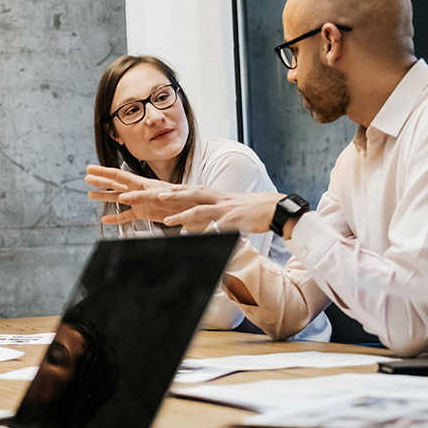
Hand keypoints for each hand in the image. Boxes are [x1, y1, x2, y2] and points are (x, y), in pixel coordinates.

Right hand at [84, 165, 190, 224]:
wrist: (195, 209)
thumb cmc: (182, 200)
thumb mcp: (163, 197)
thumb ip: (143, 197)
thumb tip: (124, 198)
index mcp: (143, 183)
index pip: (119, 176)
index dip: (103, 172)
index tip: (89, 169)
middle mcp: (139, 190)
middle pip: (115, 184)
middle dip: (101, 180)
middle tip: (86, 177)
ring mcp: (140, 202)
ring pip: (118, 198)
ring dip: (105, 196)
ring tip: (90, 195)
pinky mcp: (144, 213)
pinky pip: (127, 216)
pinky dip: (116, 218)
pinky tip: (106, 220)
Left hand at [156, 188, 282, 233]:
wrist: (274, 208)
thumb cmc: (250, 209)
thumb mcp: (228, 205)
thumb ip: (213, 210)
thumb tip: (199, 221)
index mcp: (215, 195)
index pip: (191, 189)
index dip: (175, 189)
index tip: (158, 189)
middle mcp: (217, 199)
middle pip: (190, 194)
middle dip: (171, 195)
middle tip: (154, 196)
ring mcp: (225, 210)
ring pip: (199, 210)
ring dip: (182, 215)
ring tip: (167, 220)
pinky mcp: (233, 221)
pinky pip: (216, 228)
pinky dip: (206, 233)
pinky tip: (195, 238)